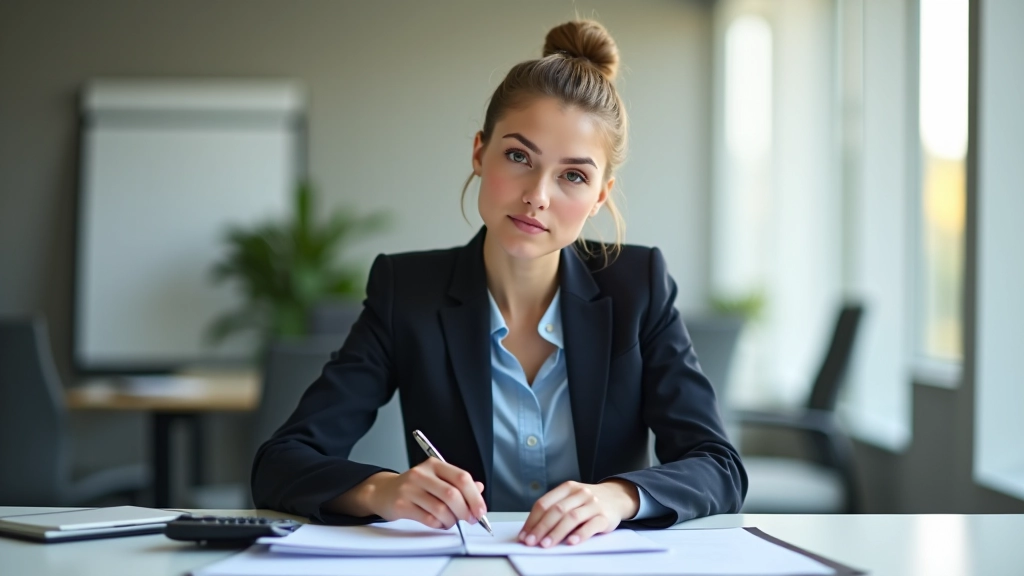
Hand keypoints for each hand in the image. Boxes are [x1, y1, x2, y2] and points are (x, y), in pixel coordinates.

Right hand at [346, 460, 486, 529]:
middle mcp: (422, 474)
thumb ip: (458, 484)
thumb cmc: (414, 487)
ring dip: (451, 520)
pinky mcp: (402, 504)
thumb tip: (479, 489)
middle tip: (470, 519)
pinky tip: (438, 523)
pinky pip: (428, 519)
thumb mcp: (437, 479)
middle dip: (465, 511)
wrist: (384, 491)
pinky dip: (438, 525)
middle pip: (452, 494)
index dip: (475, 496)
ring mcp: (410, 489)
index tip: (481, 510)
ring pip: (441, 509)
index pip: (461, 477)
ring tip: (450, 521)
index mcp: (434, 465)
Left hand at [518, 479, 639, 547]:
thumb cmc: (587, 501)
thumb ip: (554, 509)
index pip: (544, 503)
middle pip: (556, 510)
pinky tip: (571, 542)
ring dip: (556, 532)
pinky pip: (591, 526)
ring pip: (571, 518)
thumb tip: (532, 530)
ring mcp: (593, 504)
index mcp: (567, 488)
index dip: (532, 520)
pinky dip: (580, 535)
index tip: (524, 535)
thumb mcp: (571, 498)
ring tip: (546, 544)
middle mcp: (580, 493)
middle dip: (541, 528)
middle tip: (531, 542)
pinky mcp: (605, 517)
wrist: (616, 497)